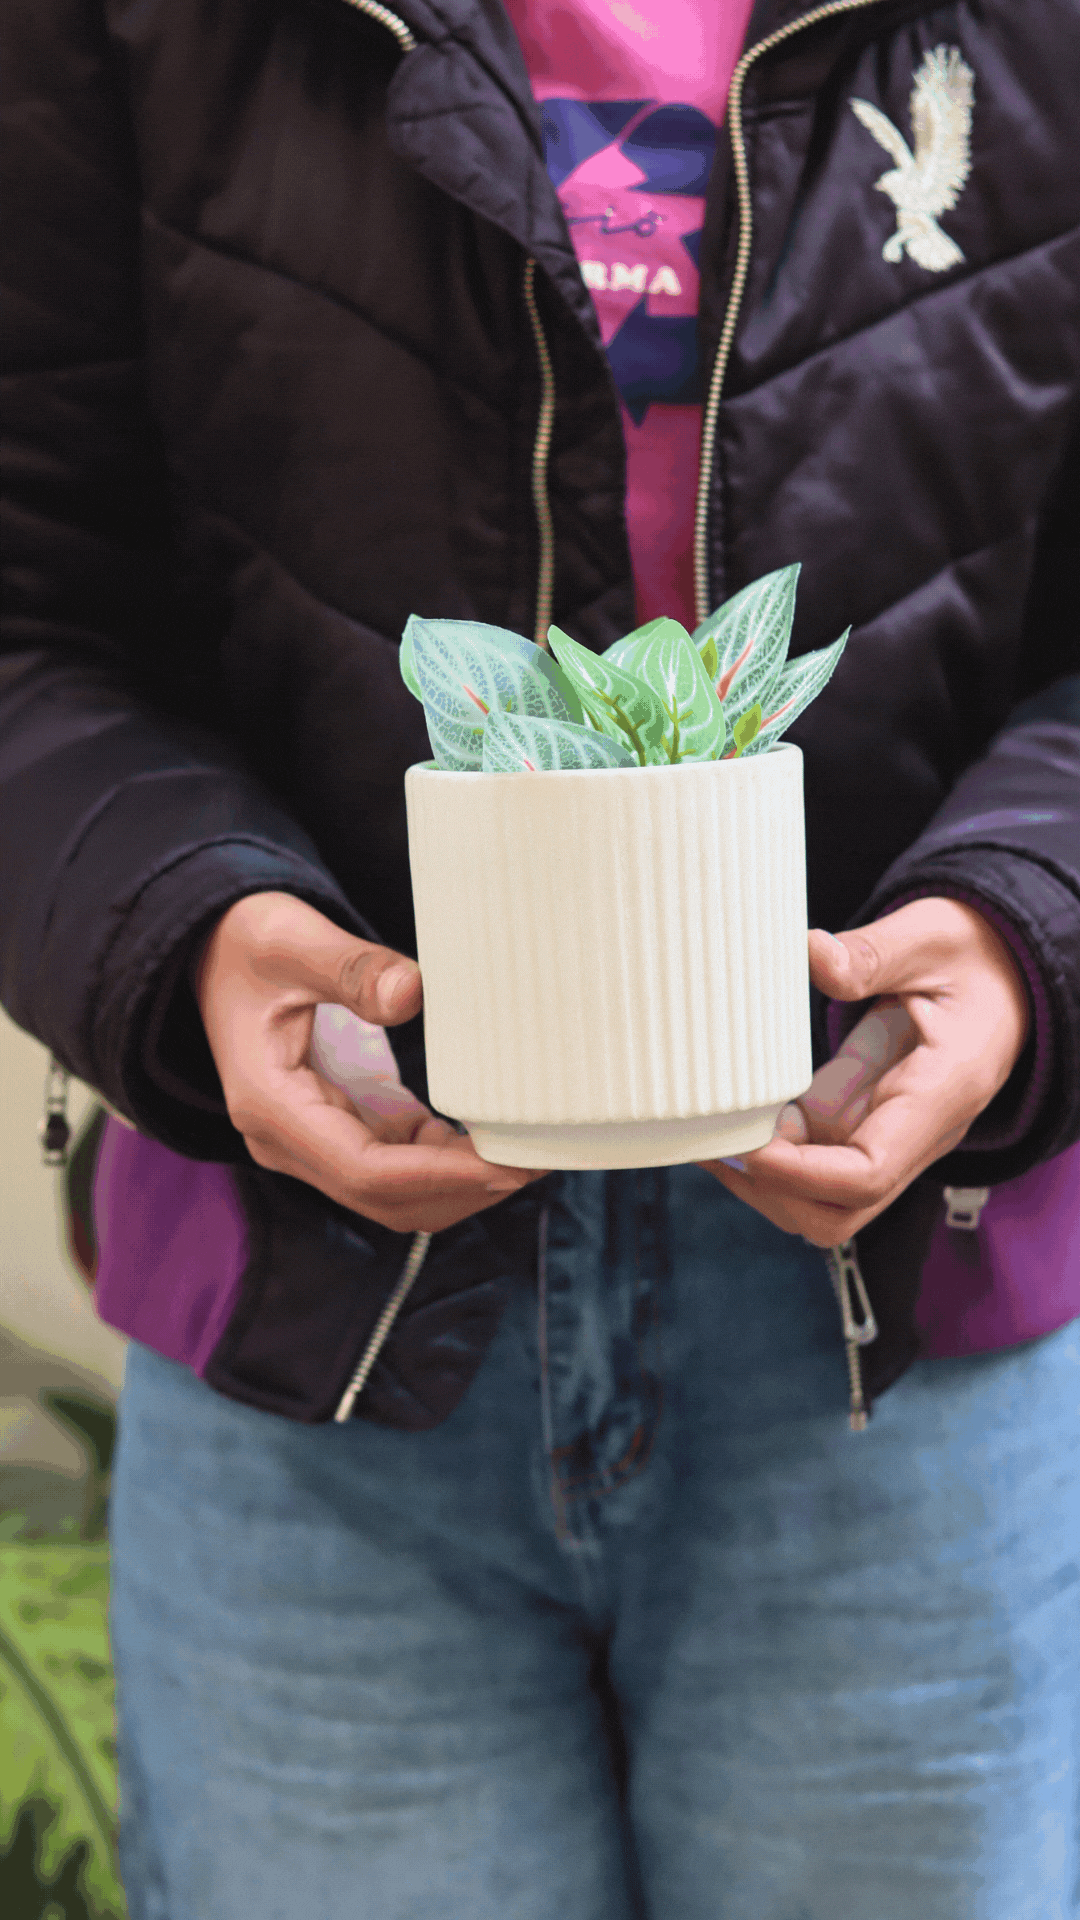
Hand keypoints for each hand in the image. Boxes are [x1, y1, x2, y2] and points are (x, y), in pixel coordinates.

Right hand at [195, 892, 546, 1232]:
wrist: (208, 951)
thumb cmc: (244, 943)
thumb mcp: (291, 940)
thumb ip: (350, 967)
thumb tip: (412, 992)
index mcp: (272, 1105)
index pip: (367, 1172)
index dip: (443, 1176)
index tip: (507, 1162)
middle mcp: (285, 1140)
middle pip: (386, 1199)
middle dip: (464, 1189)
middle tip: (537, 1159)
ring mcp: (306, 1141)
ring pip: (392, 1194)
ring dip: (458, 1183)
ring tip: (525, 1150)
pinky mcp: (330, 1128)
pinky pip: (392, 1166)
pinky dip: (441, 1161)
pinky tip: (484, 1134)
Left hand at [697, 898, 1030, 1245]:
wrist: (1005, 978)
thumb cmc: (972, 957)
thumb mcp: (929, 938)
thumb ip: (872, 954)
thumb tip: (812, 953)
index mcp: (941, 1093)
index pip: (868, 1171)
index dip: (798, 1172)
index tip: (744, 1145)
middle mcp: (918, 1134)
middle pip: (840, 1211)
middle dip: (771, 1191)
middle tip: (713, 1144)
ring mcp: (892, 1137)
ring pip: (823, 1201)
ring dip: (765, 1181)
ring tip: (712, 1135)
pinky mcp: (868, 1127)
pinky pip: (816, 1166)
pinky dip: (772, 1155)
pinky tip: (733, 1120)